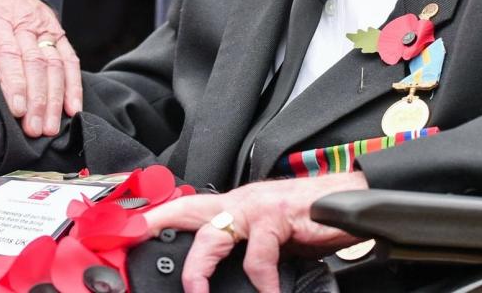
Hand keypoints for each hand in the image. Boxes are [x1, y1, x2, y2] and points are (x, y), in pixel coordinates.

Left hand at [0, 0, 80, 136]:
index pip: (8, 55)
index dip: (15, 84)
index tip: (19, 111)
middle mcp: (23, 21)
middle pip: (35, 64)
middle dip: (38, 101)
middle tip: (36, 130)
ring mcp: (43, 25)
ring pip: (55, 64)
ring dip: (56, 98)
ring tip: (52, 126)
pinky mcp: (56, 29)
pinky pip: (68, 58)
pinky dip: (73, 84)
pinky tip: (73, 107)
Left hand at [143, 173, 368, 292]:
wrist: (350, 198)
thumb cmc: (312, 218)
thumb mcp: (272, 236)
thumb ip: (248, 248)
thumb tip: (228, 276)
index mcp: (237, 207)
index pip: (190, 209)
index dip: (159, 218)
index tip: (130, 232)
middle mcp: (241, 202)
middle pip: (188, 211)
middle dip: (157, 224)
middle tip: (134, 241)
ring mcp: (258, 207)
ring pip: (213, 234)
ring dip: (200, 268)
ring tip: (197, 292)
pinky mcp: (278, 216)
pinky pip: (259, 254)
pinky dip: (261, 280)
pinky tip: (268, 292)